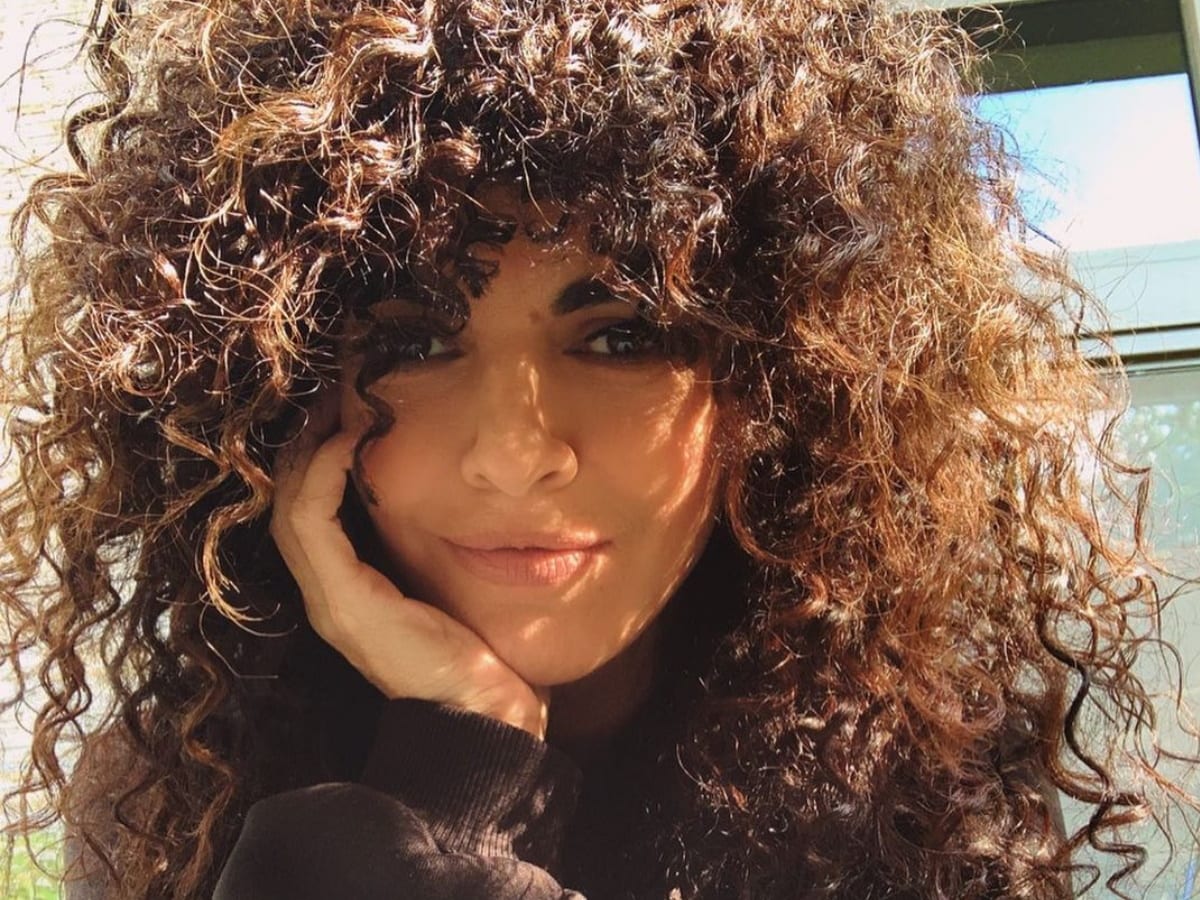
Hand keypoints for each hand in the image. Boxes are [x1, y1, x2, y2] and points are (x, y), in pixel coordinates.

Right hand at [269, 392, 547, 737]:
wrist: (483, 721)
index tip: (346, 415)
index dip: (317, 463)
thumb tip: (453, 508)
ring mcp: (330, 602)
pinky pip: (313, 523)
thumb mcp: (446, 595)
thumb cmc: (475, 658)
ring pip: (291, 507)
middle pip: (289, 505)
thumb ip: (431, 559)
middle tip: (331, 399)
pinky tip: (353, 443)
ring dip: (309, 452)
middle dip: (305, 448)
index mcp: (347, 595)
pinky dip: (326, 476)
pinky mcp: (345, 604)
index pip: (308, 515)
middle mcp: (327, 597)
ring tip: (336, 409)